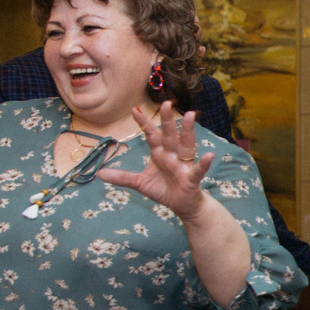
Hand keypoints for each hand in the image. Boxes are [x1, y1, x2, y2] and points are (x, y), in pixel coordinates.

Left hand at [99, 102, 214, 221]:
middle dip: (167, 120)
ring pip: (186, 145)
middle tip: (166, 103)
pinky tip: (210, 156)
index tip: (134, 109)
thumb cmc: (164, 190)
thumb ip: (122, 177)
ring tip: (190, 116)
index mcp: (160, 154)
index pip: (151, 135)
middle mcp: (172, 156)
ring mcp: (183, 165)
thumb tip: (99, 174)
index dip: (144, 123)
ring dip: (188, 131)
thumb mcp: (140, 183)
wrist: (182, 206)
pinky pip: (198, 170)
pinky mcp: (192, 179)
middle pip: (170, 135)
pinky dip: (204, 164)